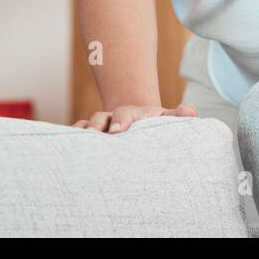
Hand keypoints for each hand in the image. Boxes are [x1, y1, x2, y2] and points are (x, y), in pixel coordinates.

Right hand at [72, 103, 197, 132]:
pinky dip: (73, 136)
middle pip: (101, 117)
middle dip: (97, 126)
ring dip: (83, 132)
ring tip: (79, 142)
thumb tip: (190, 111)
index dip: (121, 121)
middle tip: (95, 137)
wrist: (141, 126)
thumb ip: (179, 116)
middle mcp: (113, 118)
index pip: (125, 114)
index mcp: (133, 114)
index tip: (118, 131)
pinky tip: (68, 146)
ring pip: (87, 125)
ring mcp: (101, 126)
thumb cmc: (157, 126)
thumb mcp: (168, 120)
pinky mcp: (92, 136)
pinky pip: (78, 133)